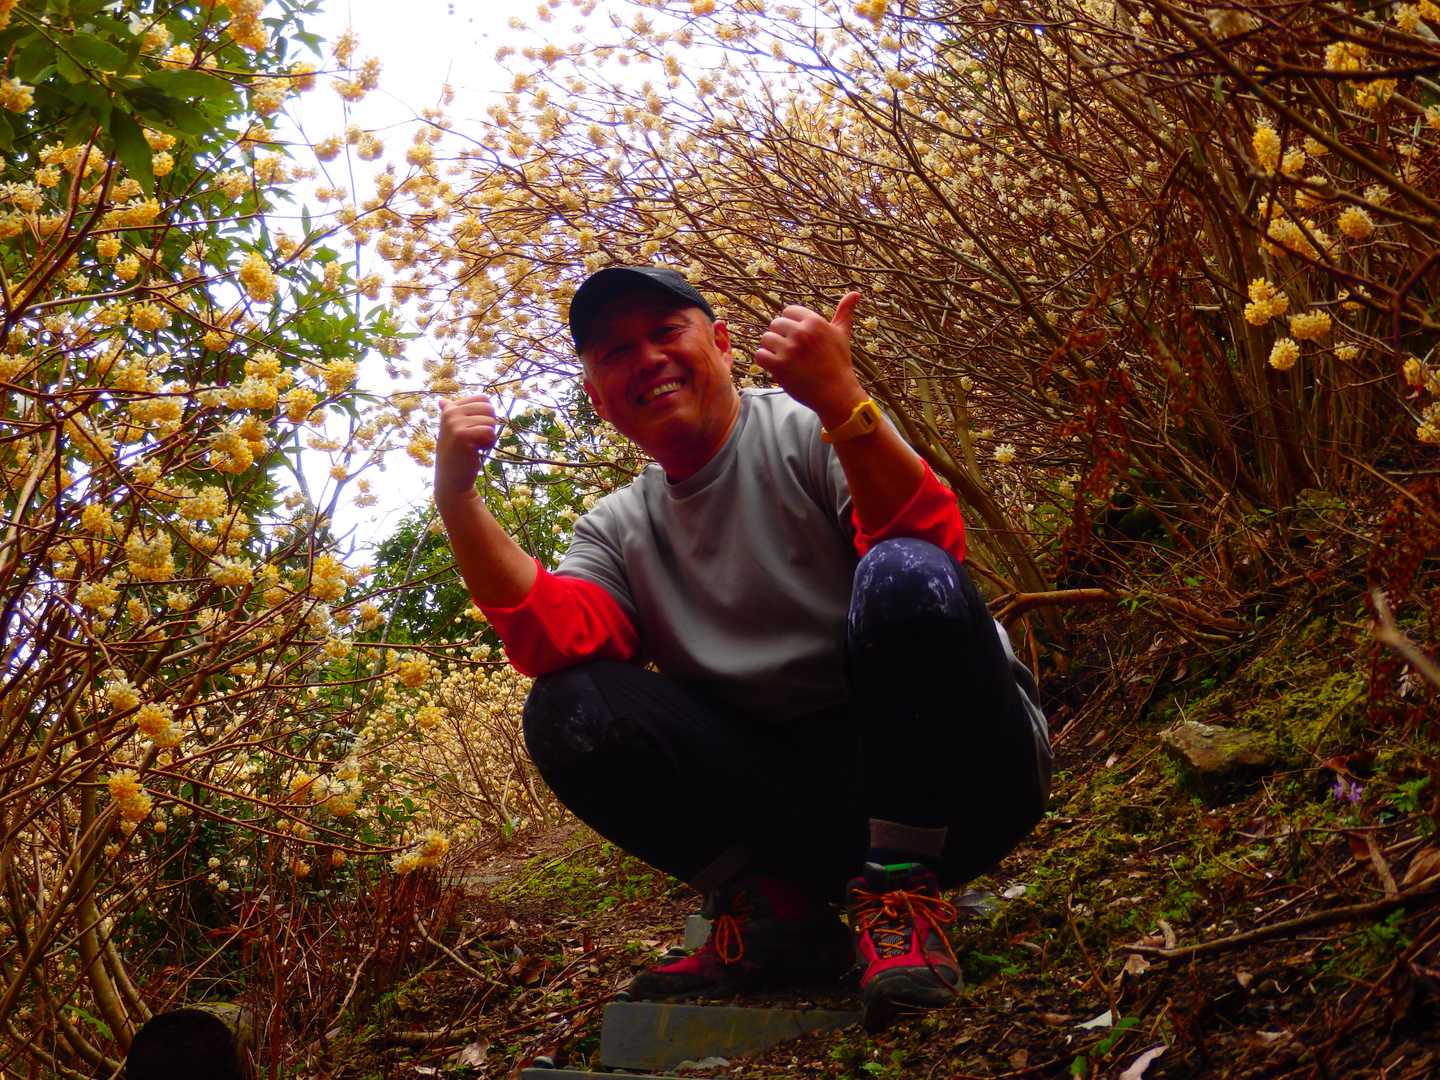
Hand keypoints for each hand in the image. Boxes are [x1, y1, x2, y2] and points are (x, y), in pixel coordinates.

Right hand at [434, 395, 498, 502]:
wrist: (451, 480)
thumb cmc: (457, 454)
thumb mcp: (451, 431)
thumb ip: (450, 414)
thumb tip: (442, 400)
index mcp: (450, 409)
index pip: (484, 399)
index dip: (486, 415)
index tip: (474, 430)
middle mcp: (450, 413)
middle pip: (490, 409)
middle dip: (489, 426)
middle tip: (476, 440)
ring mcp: (455, 424)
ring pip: (491, 422)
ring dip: (489, 437)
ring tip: (474, 447)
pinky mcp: (462, 436)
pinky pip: (490, 433)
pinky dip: (489, 444)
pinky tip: (477, 451)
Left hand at [753, 291, 866, 428]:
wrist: (836, 393)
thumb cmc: (839, 363)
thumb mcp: (842, 334)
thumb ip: (844, 312)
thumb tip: (855, 293)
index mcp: (815, 322)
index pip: (788, 311)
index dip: (791, 325)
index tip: (800, 339)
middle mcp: (802, 333)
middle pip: (775, 324)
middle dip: (781, 337)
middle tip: (792, 352)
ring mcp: (790, 350)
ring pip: (766, 338)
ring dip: (771, 349)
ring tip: (784, 359)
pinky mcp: (779, 366)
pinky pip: (760, 355)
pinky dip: (764, 361)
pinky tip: (776, 366)